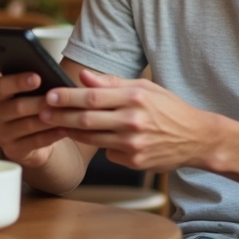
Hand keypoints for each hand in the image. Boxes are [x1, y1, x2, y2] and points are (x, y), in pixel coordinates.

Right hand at [0, 73, 69, 168]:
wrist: (32, 135)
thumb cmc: (32, 105)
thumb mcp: (28, 93)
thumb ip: (33, 84)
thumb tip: (50, 77)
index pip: (1, 86)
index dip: (19, 81)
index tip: (38, 78)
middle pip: (16, 107)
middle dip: (39, 102)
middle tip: (57, 98)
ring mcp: (0, 135)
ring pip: (27, 125)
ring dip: (48, 119)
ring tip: (65, 113)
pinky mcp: (12, 151)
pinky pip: (34, 142)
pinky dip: (51, 135)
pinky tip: (64, 129)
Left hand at [40, 69, 213, 171]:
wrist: (197, 138)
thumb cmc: (169, 109)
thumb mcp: (145, 88)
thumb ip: (113, 83)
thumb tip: (84, 77)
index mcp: (135, 98)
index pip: (92, 96)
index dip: (67, 96)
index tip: (49, 94)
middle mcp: (133, 121)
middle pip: (86, 119)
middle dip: (60, 115)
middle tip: (41, 112)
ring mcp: (133, 144)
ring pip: (92, 138)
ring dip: (70, 132)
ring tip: (55, 124)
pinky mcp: (134, 161)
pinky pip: (108, 152)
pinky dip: (99, 145)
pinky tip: (94, 138)